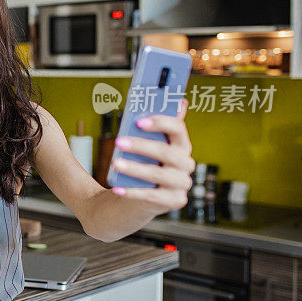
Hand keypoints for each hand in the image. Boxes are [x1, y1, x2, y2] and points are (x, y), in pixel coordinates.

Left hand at [109, 98, 195, 213]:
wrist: (134, 196)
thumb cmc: (139, 161)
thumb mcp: (141, 141)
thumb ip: (147, 122)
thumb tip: (161, 98)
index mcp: (180, 144)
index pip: (178, 128)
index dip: (160, 122)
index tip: (139, 120)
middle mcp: (185, 163)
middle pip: (168, 152)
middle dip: (143, 145)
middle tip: (118, 141)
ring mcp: (181, 184)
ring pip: (160, 174)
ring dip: (137, 168)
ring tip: (116, 163)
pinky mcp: (174, 202)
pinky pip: (153, 196)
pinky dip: (134, 192)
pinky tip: (117, 188)